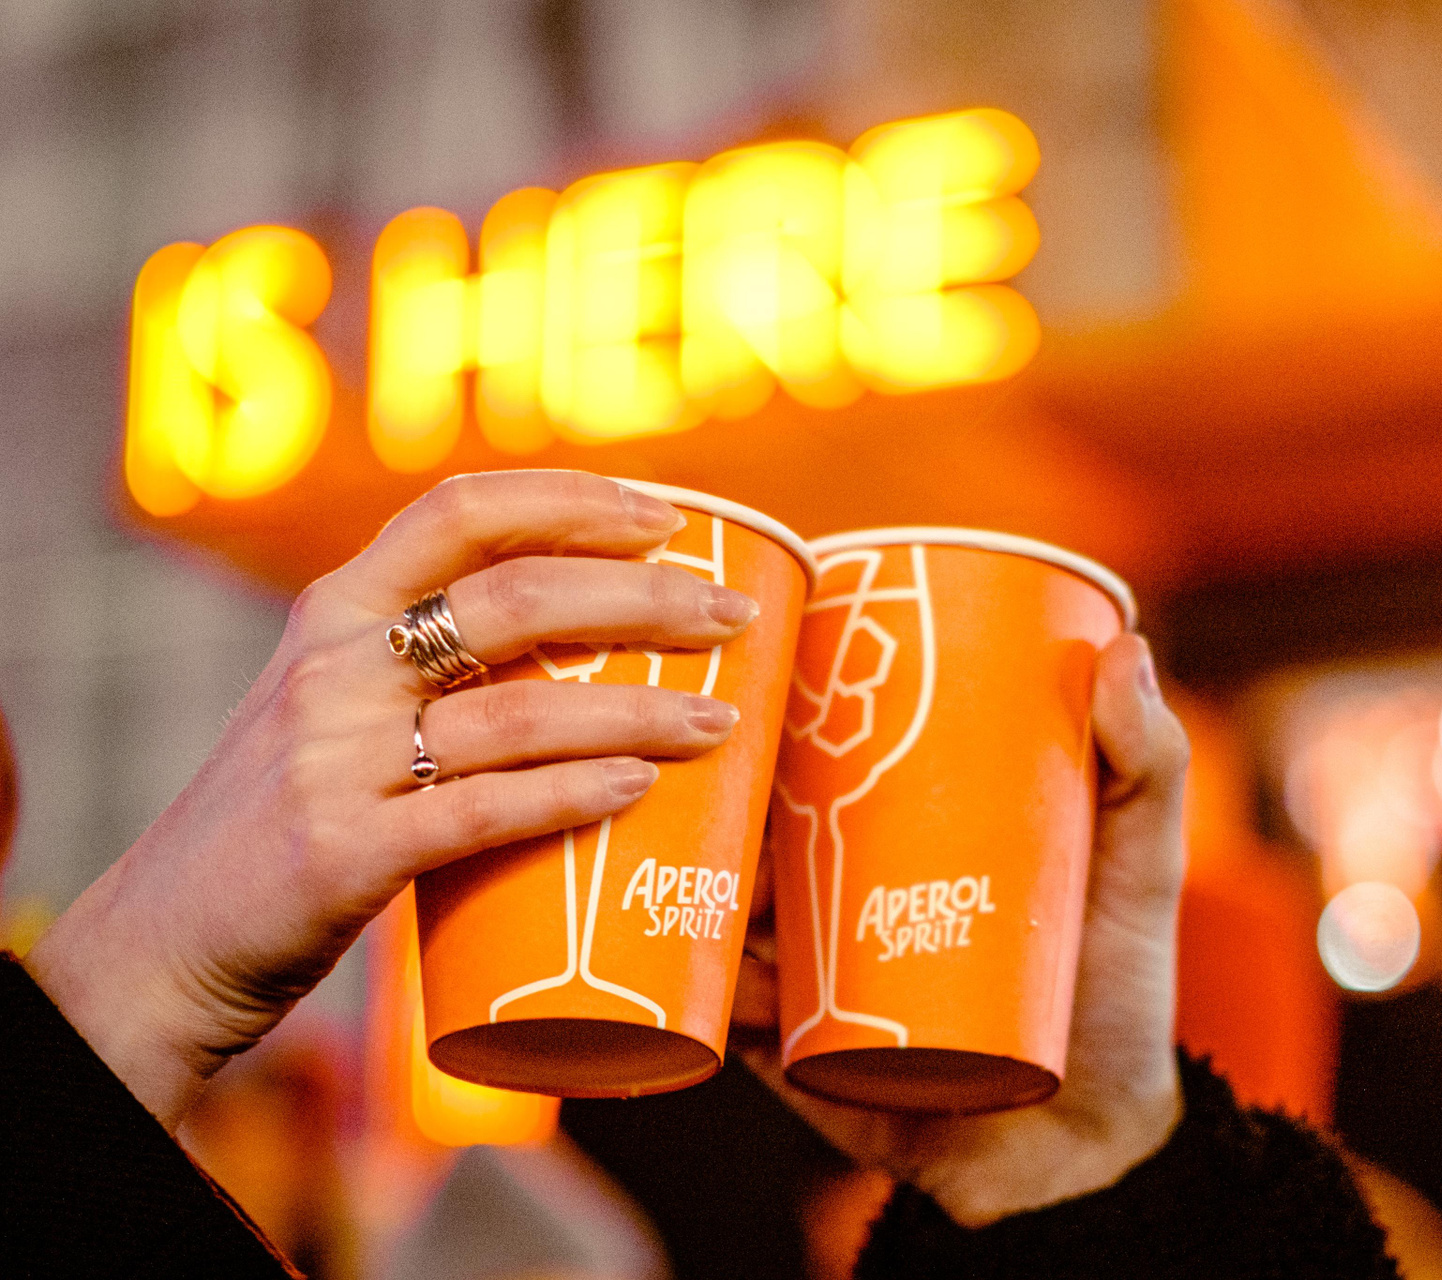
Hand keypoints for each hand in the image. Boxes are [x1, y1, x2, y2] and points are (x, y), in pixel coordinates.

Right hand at [26, 471, 758, 1129]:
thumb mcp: (331, 709)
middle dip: (643, 598)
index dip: (575, 501)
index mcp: (335, 610)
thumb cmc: (282, 822)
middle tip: (731, 617)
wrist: (164, 945)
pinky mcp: (344, 853)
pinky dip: (574, 796)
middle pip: (518, 598)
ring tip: (722, 720)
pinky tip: (641, 789)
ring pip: (522, 710)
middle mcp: (333, 666)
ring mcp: (334, 759)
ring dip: (641, 710)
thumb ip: (423, 668)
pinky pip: (485, 812)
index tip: (671, 518)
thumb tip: (587, 652)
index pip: (464, 510)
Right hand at [732, 633, 1189, 1226]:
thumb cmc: (1119, 993)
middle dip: (726, 803)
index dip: (784, 712)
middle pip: (760, 834)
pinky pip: (736, 1026)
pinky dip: (719, 1001)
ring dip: (710, 897)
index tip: (763, 667)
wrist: (1092, 1152)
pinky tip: (718, 979)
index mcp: (908, 834)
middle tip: (731, 779)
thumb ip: (1149, 763)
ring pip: (733, 921)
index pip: (826, 757)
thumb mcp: (1141, 866)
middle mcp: (846, 896)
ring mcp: (819, 978)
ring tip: (731, 882)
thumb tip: (1128, 643)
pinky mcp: (802, 1060)